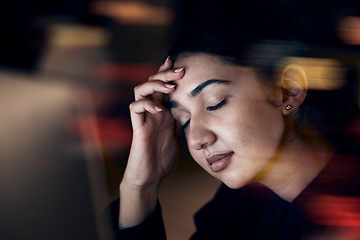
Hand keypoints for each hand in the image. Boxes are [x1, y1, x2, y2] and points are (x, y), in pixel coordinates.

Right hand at [123, 57, 184, 189]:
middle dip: (165, 74)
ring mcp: (144, 119)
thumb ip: (180, 123)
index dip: (168, 73)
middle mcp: (152, 112)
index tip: (178, 63)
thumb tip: (194, 113)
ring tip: (169, 87)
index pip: (163, 88)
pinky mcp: (138, 128)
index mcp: (163, 113)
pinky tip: (159, 108)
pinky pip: (135, 108)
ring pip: (140, 91)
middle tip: (179, 71)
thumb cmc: (162, 158)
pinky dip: (146, 104)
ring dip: (155, 85)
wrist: (150, 177)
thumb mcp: (177, 136)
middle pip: (152, 84)